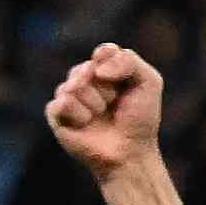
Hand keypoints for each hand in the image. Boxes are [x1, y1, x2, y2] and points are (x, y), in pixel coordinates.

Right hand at [42, 44, 164, 181]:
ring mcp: (69, 96)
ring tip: (101, 115)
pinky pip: (62, 102)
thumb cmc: (140, 119)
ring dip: (95, 102)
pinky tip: (87, 124)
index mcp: (105, 69)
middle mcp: (84, 80)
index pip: (104, 51)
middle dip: (107, 89)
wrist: (131, 153)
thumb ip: (128, 61)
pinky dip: (80, 114)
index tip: (122, 80)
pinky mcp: (57, 115)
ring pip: (73, 84)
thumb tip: (95, 69)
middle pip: (87, 68)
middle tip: (114, 104)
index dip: (111, 62)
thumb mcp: (148, 82)